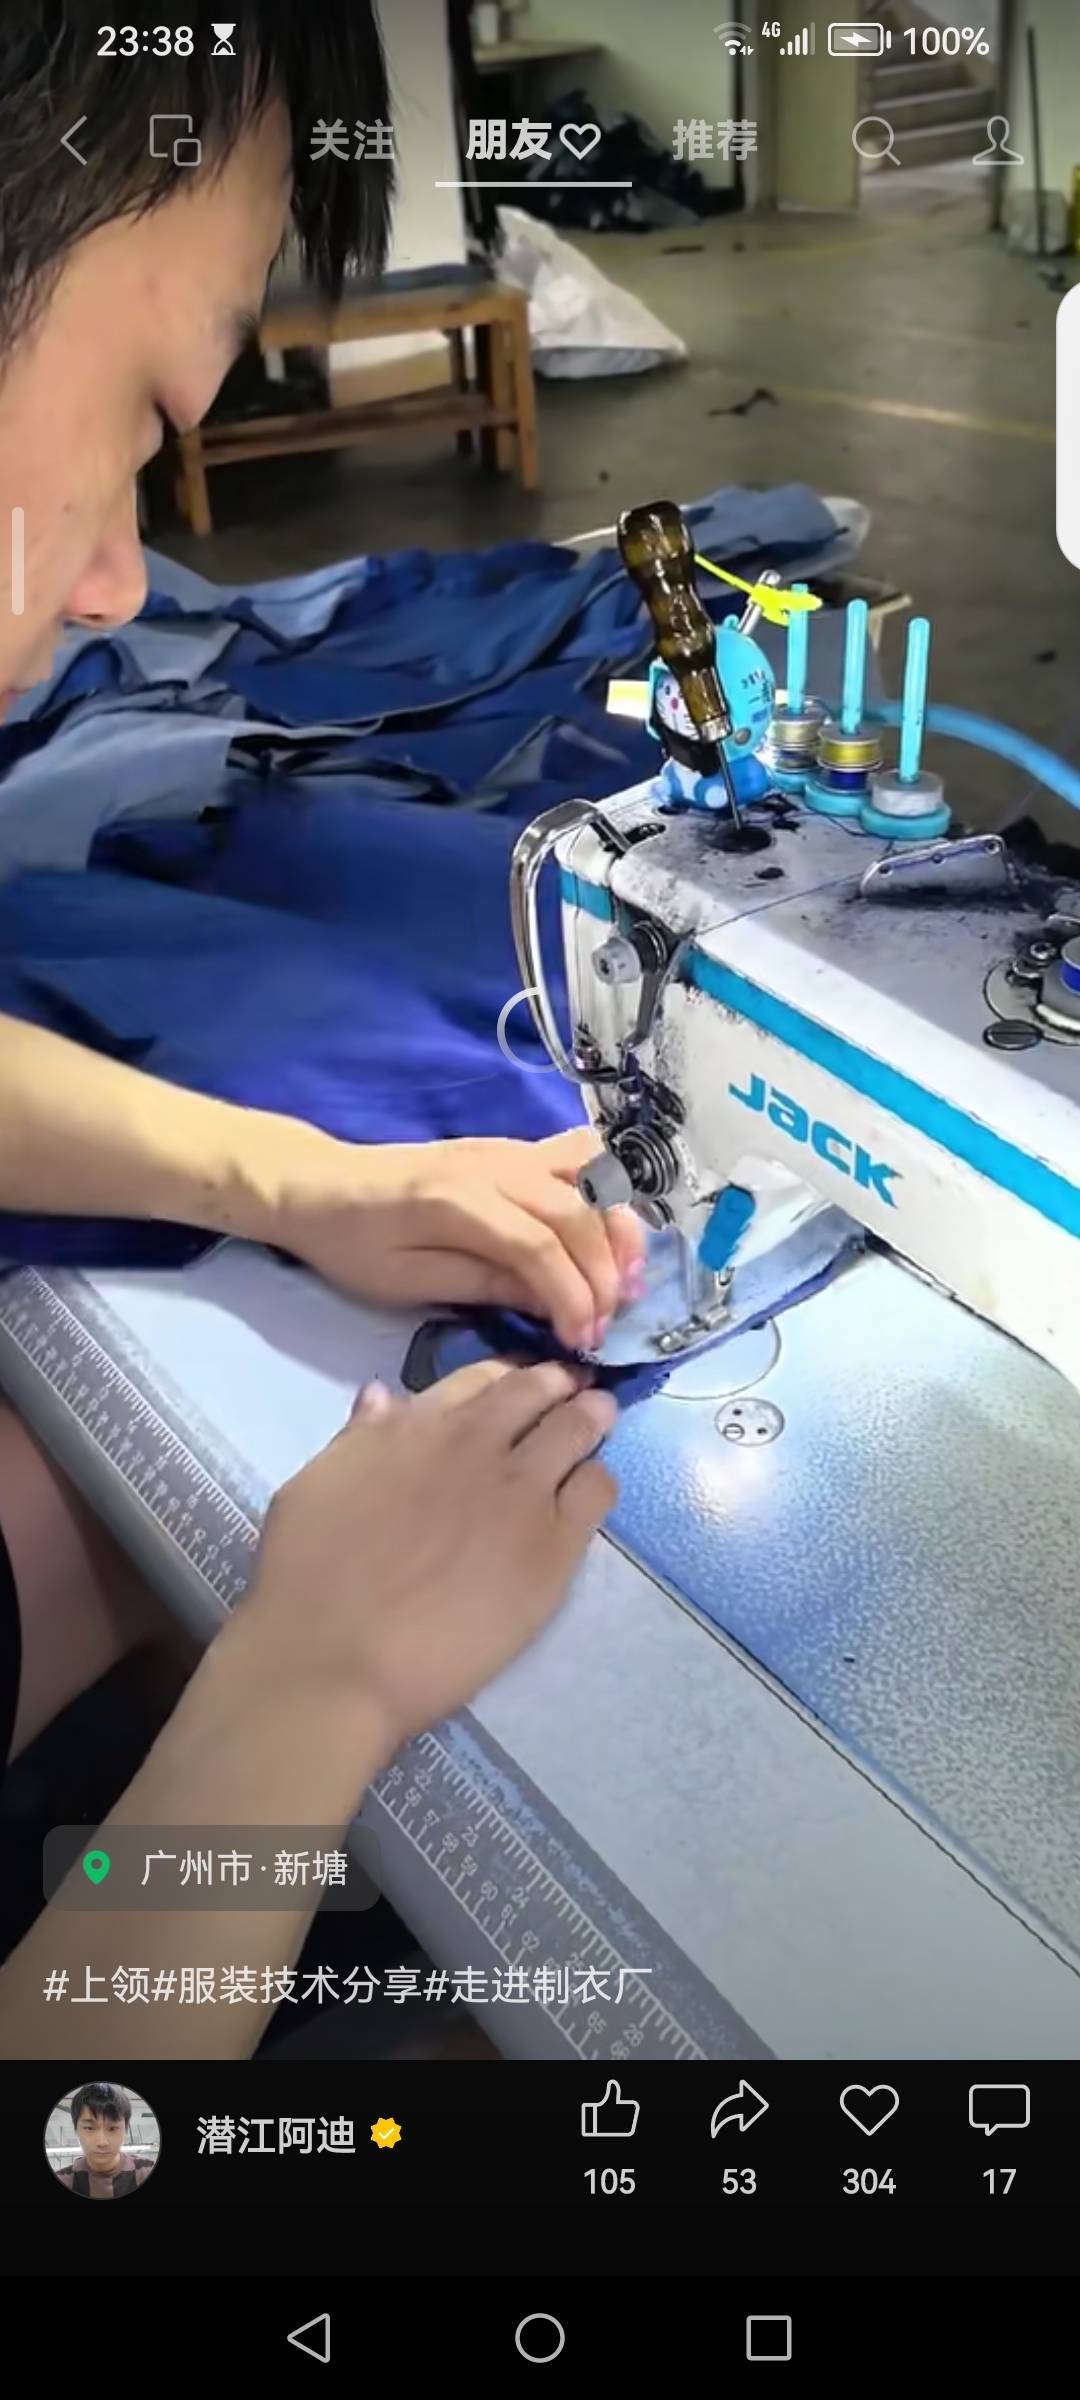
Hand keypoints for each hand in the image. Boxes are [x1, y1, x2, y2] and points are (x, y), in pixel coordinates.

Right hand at [240, 1361, 617, 1748]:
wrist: (336, 1658)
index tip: (520, 1384)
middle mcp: (478, 1445)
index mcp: (419, 1425)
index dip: (507, 1376)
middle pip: (539, 1392)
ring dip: (590, 1419)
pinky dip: (595, 1480)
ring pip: (579, 1430)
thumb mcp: (318, 1485)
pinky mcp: (554, 1548)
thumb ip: (360, 1439)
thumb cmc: (308, 1576)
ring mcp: (523, 1494)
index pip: (482, 1378)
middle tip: (574, 1390)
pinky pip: (597, 1492)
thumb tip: (385, 1395)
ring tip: (598, 1421)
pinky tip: (587, 1492)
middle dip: (559, 1385)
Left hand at [273, 1126, 645, 1351]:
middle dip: (604, 1273)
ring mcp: (508, 1148)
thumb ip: (482, 1284)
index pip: (539, 1247)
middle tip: (609, 1324)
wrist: (320, 1186)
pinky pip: (580, 1158)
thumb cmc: (352, 1244)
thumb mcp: (405, 1281)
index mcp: (457, 1200)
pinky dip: (608, 1194)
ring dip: (620, 1228)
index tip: (584, 1342)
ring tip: (628, 1280)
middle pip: (577, 1211)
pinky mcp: (513, 1148)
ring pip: (592, 1176)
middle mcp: (494, 1164)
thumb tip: (554, 1303)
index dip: (572, 1297)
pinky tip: (611, 1236)